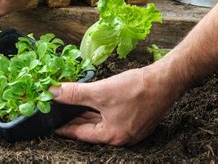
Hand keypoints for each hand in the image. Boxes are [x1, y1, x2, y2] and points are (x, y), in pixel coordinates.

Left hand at [49, 62, 184, 145]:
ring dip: (85, 113)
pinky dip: (98, 110)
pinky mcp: (135, 118)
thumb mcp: (100, 92)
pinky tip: (90, 101)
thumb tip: (53, 93)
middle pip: (90, 129)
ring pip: (100, 122)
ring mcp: (130, 128)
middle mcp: (121, 136)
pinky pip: (110, 116)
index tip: (51, 124)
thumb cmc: (136, 89)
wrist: (166, 80)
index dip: (64, 127)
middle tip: (57, 113)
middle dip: (74, 119)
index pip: (80, 133)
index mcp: (112, 136)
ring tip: (69, 107)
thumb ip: (74, 94)